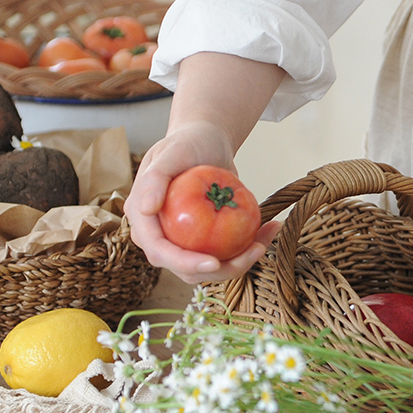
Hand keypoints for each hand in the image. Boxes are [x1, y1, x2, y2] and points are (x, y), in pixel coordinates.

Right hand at [127, 119, 279, 283]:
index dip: (184, 263)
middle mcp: (160, 237)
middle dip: (222, 269)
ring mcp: (183, 241)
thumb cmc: (186, 143)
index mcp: (143, 221)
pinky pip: (226, 253)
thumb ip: (155, 178)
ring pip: (210, 267)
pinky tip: (268, 231)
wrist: (206, 142)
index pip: (160, 252)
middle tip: (255, 251)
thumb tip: (146, 209)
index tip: (214, 263)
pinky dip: (248, 247)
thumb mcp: (171, 153)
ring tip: (264, 242)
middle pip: (187, 268)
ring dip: (240, 262)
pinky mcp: (205, 241)